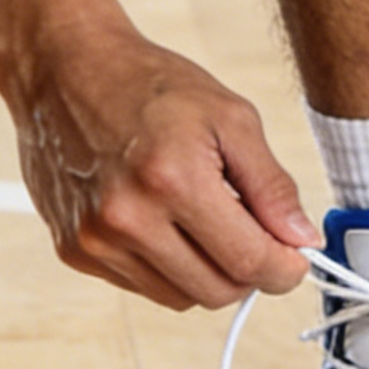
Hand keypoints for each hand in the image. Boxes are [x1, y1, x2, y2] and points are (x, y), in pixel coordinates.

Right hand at [11, 23, 319, 309]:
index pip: (249, 262)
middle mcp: (127, 218)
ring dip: (207, 270)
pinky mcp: (75, 251)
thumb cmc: (150, 86)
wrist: (64, 70)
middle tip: (251, 230)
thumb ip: (272, 186)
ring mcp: (95, 240)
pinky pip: (144, 286)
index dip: (285, 268)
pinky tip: (164, 219)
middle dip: (248, 270)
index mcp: (172, 179)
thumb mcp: (230, 117)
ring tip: (201, 216)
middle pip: (218, 291)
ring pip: (182, 297)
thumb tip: (304, 240)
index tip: (295, 256)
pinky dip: (168, 265)